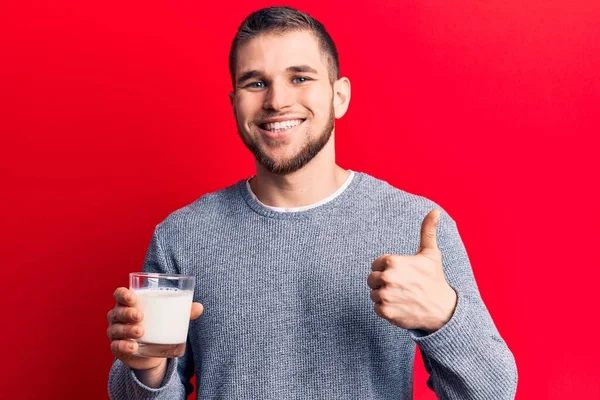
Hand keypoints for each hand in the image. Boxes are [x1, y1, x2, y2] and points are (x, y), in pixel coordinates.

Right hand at [107, 287, 203, 371]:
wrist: (154, 350)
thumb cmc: (159, 323)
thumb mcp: (170, 316)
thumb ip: (184, 311)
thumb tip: (200, 307)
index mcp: (129, 303)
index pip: (119, 294)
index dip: (123, 294)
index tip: (133, 298)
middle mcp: (118, 316)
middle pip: (117, 311)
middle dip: (127, 313)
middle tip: (140, 316)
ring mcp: (116, 332)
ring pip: (116, 329)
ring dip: (127, 330)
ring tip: (141, 332)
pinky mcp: (119, 348)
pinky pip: (116, 347)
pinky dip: (123, 347)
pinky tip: (133, 347)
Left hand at [367, 209, 456, 331]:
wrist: (443, 310)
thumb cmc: (435, 279)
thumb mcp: (431, 254)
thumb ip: (427, 231)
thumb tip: (435, 211)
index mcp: (393, 261)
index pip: (376, 265)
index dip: (387, 270)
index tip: (401, 274)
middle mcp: (387, 277)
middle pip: (371, 279)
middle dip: (383, 283)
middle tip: (401, 287)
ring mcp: (386, 295)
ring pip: (374, 294)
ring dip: (385, 296)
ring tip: (402, 297)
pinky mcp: (386, 311)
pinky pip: (376, 308)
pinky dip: (386, 309)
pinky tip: (400, 306)